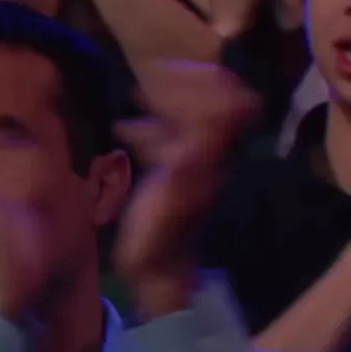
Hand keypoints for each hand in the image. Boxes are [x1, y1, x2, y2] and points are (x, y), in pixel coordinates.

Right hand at [114, 62, 257, 313]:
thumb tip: (191, 139)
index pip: (226, 104)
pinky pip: (171, 137)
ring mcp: (194, 163)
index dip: (202, 83)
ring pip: (191, 118)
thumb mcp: (164, 209)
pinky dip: (151, 126)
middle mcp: (208, 155)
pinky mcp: (177, 174)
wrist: (156, 275)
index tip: (164, 76)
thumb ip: (180, 173)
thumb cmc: (156, 245)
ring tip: (132, 100)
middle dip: (183, 85)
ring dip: (164, 104)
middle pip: (215, 103)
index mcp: (208, 158)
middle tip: (149, 80)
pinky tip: (124, 130)